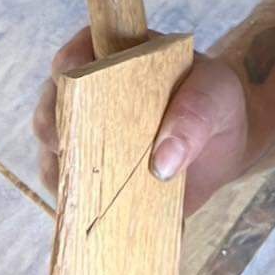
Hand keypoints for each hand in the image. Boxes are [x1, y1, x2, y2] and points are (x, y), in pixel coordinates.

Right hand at [33, 28, 250, 213]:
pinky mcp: (94, 182)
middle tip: (81, 156)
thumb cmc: (216, 101)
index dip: (66, 75)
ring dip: (68, 178)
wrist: (224, 144)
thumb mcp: (216, 93)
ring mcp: (87, 142)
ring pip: (52, 159)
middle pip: (50, 113)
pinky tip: (101, 218)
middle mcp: (88, 97)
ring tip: (97, 194)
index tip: (76, 97)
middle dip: (58, 136)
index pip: (72, 58)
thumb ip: (196, 114)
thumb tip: (162, 163)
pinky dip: (81, 209)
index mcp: (112, 56)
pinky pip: (74, 197)